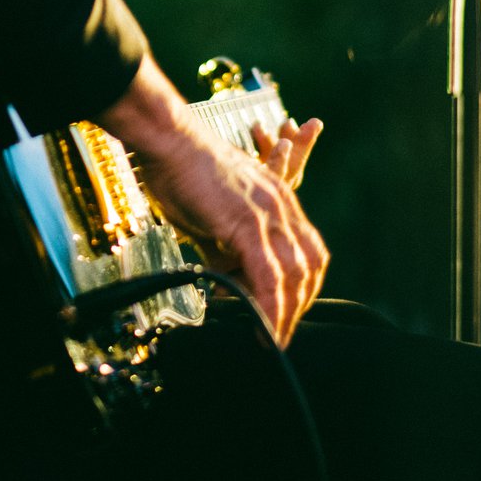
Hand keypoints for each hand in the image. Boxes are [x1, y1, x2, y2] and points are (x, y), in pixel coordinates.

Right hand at [98, 60, 327, 344]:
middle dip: (299, 305)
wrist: (170, 141)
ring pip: (294, 274)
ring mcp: (268, 213)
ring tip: (272, 339)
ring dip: (286, 313)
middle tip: (280, 332)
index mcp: (279, 200)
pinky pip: (268, 274)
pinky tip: (262, 326)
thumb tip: (228, 286)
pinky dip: (269, 306)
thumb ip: (227, 250)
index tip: (288, 312)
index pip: (308, 250)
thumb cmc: (185, 174)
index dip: (303, 286)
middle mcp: (282, 205)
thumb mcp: (215, 217)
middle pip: (310, 265)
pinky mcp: (247, 223)